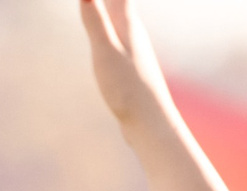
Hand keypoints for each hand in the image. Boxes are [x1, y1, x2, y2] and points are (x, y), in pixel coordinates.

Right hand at [78, 0, 168, 128]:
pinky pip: (117, 30)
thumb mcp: (105, 55)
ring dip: (109, 5)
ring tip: (96, 4)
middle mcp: (133, 30)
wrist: (151, 123)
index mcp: (126, 23)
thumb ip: (95, 22)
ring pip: (119, 13)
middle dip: (106, 0)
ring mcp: (133, 46)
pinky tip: (108, 26)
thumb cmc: (129, 90)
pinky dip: (108, 18)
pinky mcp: (131, 62)